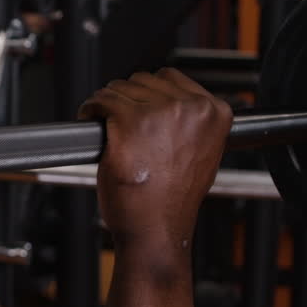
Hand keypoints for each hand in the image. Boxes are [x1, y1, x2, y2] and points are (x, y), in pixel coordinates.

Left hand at [78, 69, 231, 249]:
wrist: (157, 226)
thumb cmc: (172, 199)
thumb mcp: (200, 152)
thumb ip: (190, 123)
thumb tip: (167, 104)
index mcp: (215, 112)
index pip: (171, 79)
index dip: (148, 93)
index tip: (138, 107)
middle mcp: (191, 107)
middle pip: (144, 80)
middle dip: (127, 98)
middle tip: (118, 121)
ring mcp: (160, 112)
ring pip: (120, 88)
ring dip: (107, 103)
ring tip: (106, 124)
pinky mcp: (129, 120)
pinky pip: (101, 99)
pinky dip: (90, 108)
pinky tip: (91, 120)